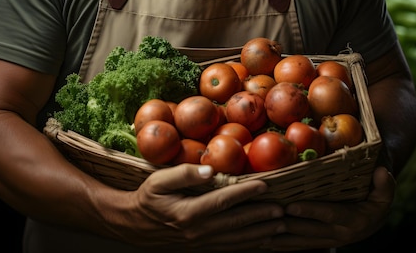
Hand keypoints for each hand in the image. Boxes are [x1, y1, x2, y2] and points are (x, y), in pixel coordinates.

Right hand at [108, 163, 285, 250]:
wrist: (134, 225)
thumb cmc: (147, 197)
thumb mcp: (158, 180)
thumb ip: (184, 174)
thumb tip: (210, 170)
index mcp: (188, 213)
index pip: (223, 202)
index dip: (245, 193)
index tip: (264, 185)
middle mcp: (197, 232)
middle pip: (235, 224)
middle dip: (261, 217)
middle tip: (282, 210)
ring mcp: (200, 243)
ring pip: (236, 240)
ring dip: (259, 233)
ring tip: (279, 226)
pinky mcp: (201, 248)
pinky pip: (229, 247)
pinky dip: (248, 244)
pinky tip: (261, 239)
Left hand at [259, 166, 395, 250]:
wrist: (374, 216)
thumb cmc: (376, 195)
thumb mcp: (385, 190)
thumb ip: (385, 183)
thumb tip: (382, 172)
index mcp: (353, 220)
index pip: (329, 215)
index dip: (310, 211)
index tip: (291, 206)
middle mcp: (338, 234)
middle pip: (308, 230)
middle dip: (286, 224)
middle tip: (265, 216)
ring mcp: (326, 241)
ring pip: (299, 241)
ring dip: (279, 236)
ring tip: (257, 229)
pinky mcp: (317, 243)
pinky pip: (296, 245)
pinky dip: (280, 243)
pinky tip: (261, 239)